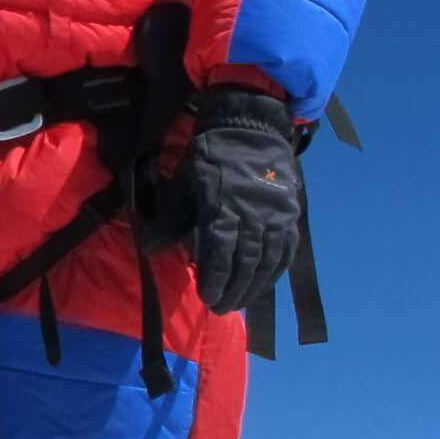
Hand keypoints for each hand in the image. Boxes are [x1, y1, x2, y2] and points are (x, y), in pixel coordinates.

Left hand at [177, 88, 303, 313]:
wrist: (249, 130)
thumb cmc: (209, 159)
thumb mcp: (183, 185)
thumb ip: (170, 221)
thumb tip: (148, 251)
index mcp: (223, 208)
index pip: (220, 253)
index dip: (214, 279)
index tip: (206, 298)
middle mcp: (253, 216)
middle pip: (245, 263)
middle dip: (233, 290)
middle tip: (221, 308)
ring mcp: (276, 216)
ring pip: (268, 261)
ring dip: (254, 287)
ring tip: (240, 302)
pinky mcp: (290, 214)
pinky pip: (287, 250)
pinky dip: (276, 271)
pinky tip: (266, 284)